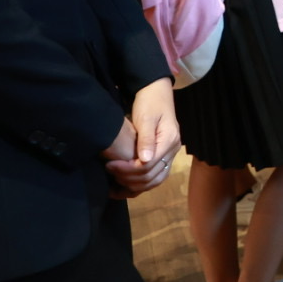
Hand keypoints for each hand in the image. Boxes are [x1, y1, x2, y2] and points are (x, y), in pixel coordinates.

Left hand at [105, 78, 179, 197]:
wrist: (156, 94)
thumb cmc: (150, 103)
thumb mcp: (146, 118)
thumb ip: (146, 139)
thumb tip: (144, 160)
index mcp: (170, 141)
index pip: (149, 165)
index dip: (128, 169)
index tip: (110, 165)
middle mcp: (172, 151)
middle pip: (151, 177)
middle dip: (128, 178)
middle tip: (109, 170)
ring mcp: (169, 155)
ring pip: (154, 181)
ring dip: (133, 185)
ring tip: (114, 180)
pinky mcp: (162, 157)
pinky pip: (153, 178)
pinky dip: (139, 185)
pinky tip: (123, 186)